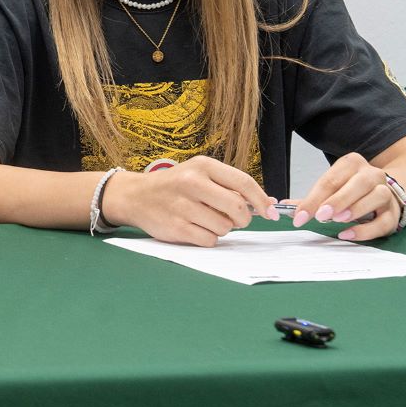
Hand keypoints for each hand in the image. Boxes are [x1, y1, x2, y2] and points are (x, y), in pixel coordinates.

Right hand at [100, 156, 275, 246]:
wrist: (135, 196)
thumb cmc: (174, 186)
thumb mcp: (199, 174)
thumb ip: (231, 186)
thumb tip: (268, 203)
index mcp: (202, 166)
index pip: (244, 183)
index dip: (261, 201)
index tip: (270, 213)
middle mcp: (191, 183)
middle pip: (238, 209)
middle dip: (242, 219)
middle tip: (235, 219)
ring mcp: (182, 206)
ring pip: (225, 227)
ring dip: (222, 228)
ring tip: (206, 220)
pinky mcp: (175, 227)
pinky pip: (209, 240)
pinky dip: (208, 238)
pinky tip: (196, 228)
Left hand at [289, 153, 399, 241]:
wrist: (384, 193)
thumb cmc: (350, 190)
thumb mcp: (330, 189)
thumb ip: (310, 199)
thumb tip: (284, 207)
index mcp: (352, 164)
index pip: (331, 180)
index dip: (313, 198)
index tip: (299, 215)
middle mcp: (372, 175)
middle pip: (358, 183)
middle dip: (338, 200)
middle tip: (321, 216)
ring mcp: (387, 192)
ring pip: (378, 196)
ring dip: (356, 208)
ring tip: (338, 220)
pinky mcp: (394, 213)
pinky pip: (385, 221)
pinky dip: (367, 230)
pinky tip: (348, 234)